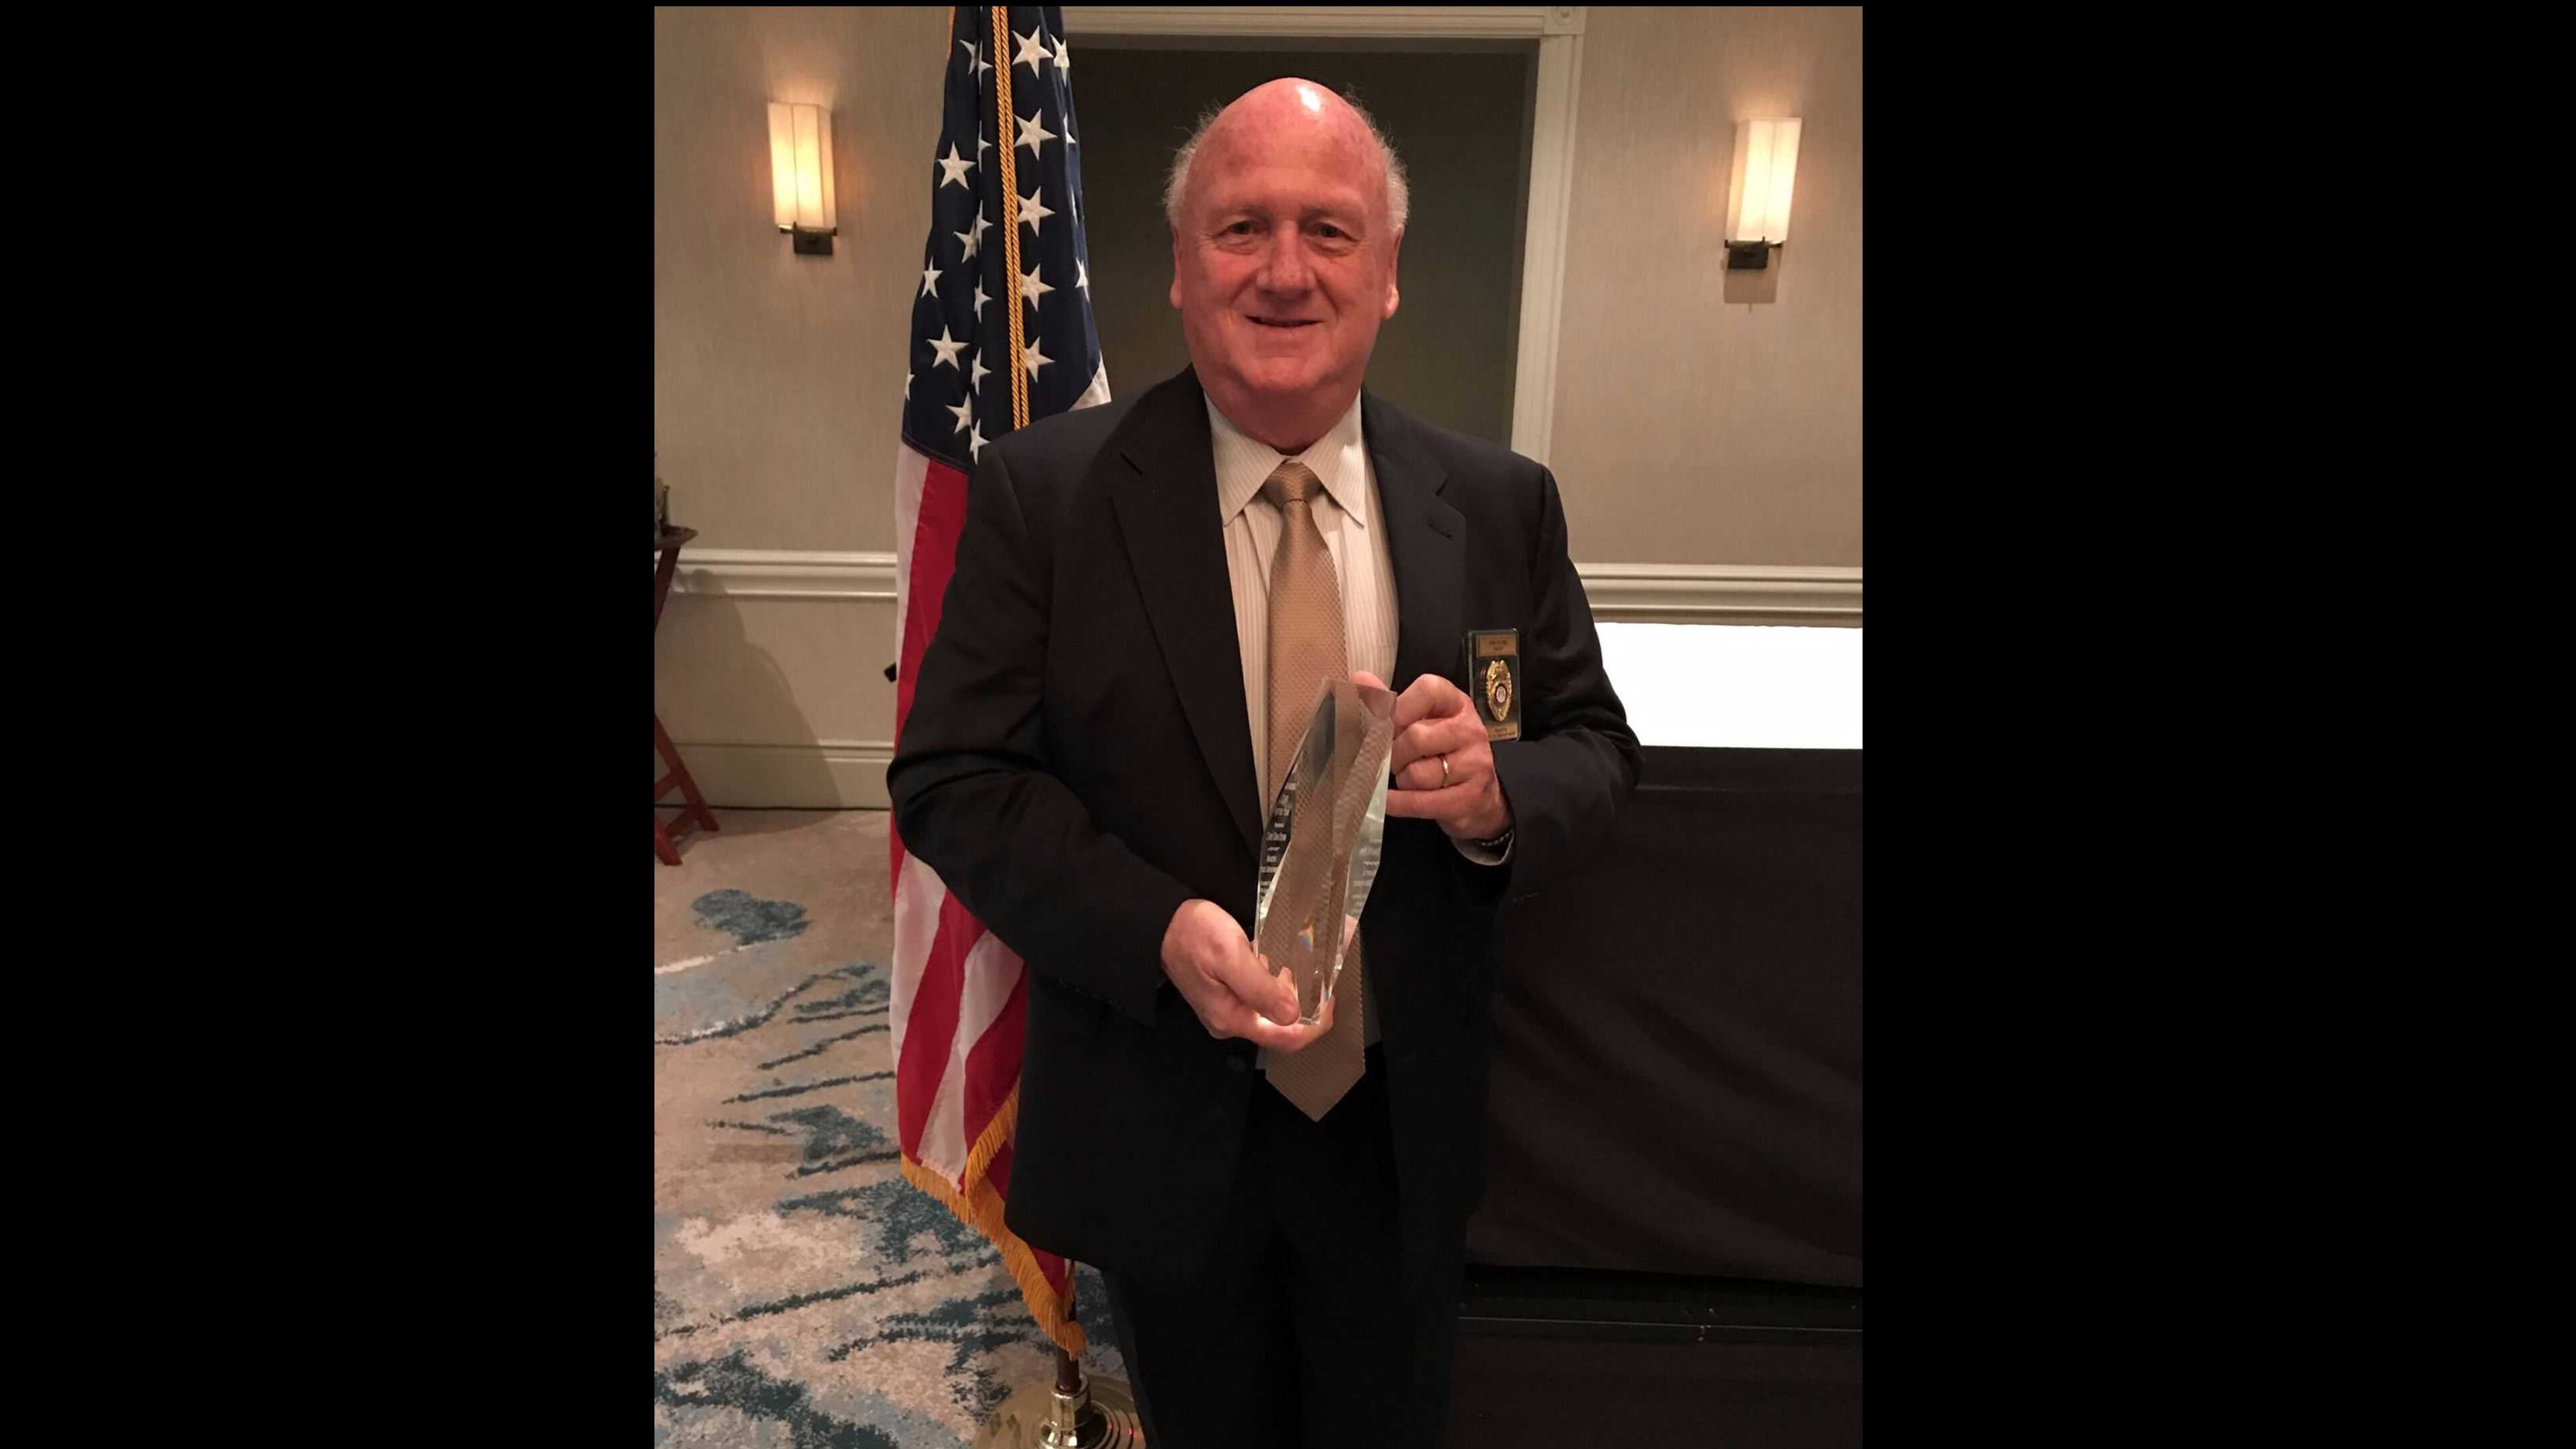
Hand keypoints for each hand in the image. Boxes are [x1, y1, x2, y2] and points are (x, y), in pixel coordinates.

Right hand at [1159, 899, 1336, 1051]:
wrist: (1161, 925)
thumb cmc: (1191, 934)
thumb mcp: (1230, 954)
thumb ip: (1260, 987)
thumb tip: (1292, 1014)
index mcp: (1232, 1017)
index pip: (1286, 1039)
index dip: (1315, 1024)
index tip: (1330, 1000)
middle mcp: (1230, 1021)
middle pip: (1282, 1029)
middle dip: (1307, 1008)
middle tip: (1321, 979)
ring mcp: (1228, 1010)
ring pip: (1273, 1014)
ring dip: (1293, 994)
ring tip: (1304, 968)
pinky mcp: (1227, 997)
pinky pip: (1261, 1001)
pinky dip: (1277, 987)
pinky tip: (1281, 966)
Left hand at [1369, 671, 1510, 840]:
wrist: (1480, 794)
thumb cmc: (1441, 751)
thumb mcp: (1421, 721)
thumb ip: (1389, 702)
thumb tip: (1359, 678)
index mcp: (1456, 703)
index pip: (1427, 690)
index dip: (1398, 709)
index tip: (1386, 724)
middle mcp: (1470, 730)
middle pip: (1416, 737)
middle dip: (1394, 754)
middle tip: (1394, 759)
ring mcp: (1474, 764)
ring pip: (1417, 773)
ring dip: (1402, 779)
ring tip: (1408, 777)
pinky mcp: (1469, 797)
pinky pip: (1420, 801)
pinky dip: (1397, 802)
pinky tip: (1389, 799)